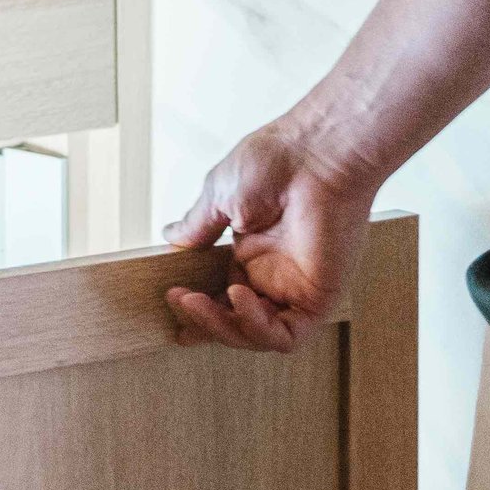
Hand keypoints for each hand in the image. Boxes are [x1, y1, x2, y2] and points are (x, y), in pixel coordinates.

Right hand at [161, 120, 378, 351]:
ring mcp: (296, 287)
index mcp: (253, 251)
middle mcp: (275, 273)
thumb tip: (171, 235)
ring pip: (257, 335)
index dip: (199, 308)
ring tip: (195, 302)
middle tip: (178, 303)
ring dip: (222, 327)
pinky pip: (286, 335)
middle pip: (235, 321)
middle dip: (204, 322)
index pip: (222, 295)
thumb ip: (198, 226)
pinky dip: (257, 327)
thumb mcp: (219, 196)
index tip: (172, 305)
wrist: (315, 153)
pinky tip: (237, 297)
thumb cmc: (277, 161)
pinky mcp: (319, 296)